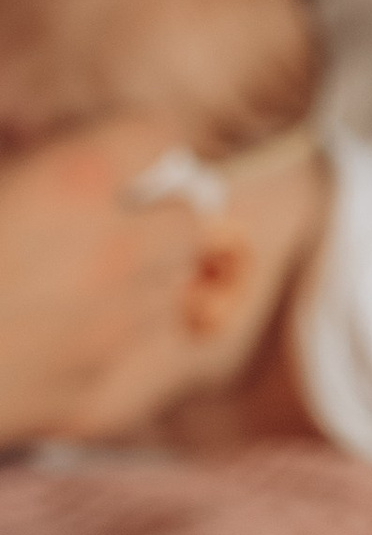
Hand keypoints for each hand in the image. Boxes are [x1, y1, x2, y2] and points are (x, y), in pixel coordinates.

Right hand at [0, 118, 209, 445]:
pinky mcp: (99, 400)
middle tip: (102, 223)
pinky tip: (71, 337)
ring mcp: (112, 333)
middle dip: (150, 214)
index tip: (114, 154)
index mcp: (72, 182)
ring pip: (173, 289)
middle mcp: (112, 254)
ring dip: (143, 279)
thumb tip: (42, 150)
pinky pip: (145, 356)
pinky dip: (123, 343)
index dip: (133, 142)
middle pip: (186, 217)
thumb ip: (21, 157)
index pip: (158, 134)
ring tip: (80, 283)